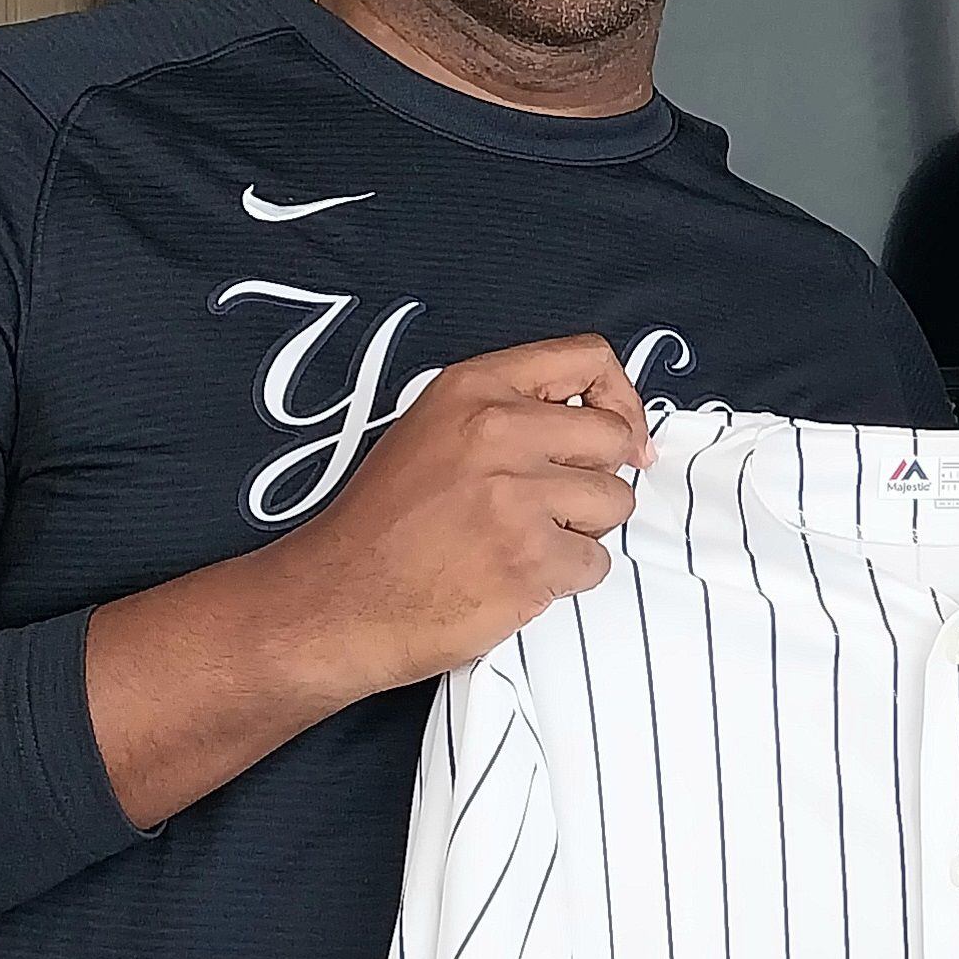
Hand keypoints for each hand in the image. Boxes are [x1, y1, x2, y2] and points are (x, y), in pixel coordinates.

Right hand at [271, 334, 649, 697]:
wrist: (337, 601)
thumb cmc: (383, 525)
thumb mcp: (434, 431)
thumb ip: (510, 413)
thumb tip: (607, 423)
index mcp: (473, 389)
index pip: (588, 358)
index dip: (619, 398)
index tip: (622, 435)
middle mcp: (497, 432)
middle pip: (613, 438)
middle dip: (597, 477)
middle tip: (554, 505)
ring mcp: (516, 496)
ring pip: (615, 502)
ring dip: (583, 530)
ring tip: (523, 541)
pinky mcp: (530, 559)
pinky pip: (597, 563)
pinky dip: (566, 579)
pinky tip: (514, 577)